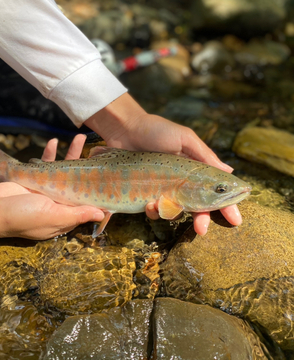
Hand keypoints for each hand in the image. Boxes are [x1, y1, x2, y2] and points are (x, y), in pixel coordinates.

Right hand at [0, 135, 103, 239]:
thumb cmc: (21, 217)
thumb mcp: (53, 217)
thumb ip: (77, 215)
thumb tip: (102, 215)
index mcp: (62, 216)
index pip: (84, 203)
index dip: (95, 191)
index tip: (107, 175)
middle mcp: (55, 204)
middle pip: (76, 183)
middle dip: (86, 166)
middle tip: (97, 149)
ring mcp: (44, 191)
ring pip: (62, 170)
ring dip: (70, 154)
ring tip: (80, 138)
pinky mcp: (32, 179)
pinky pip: (43, 164)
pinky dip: (49, 153)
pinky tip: (54, 142)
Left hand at [86, 93, 241, 234]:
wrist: (124, 130)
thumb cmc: (156, 130)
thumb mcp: (184, 138)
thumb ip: (204, 155)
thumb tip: (229, 171)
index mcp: (195, 169)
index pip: (215, 191)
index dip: (226, 206)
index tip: (235, 220)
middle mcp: (181, 182)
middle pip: (198, 207)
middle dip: (202, 220)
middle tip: (202, 230)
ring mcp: (164, 189)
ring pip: (176, 212)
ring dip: (172, 214)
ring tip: (162, 205)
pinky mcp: (146, 194)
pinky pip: (154, 211)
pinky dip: (153, 211)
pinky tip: (149, 203)